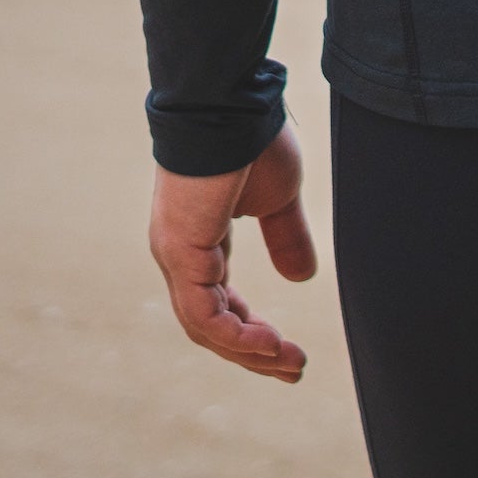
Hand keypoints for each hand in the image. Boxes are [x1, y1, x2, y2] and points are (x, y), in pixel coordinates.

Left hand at [148, 119, 316, 382]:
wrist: (233, 107)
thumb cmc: (255, 143)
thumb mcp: (280, 201)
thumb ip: (287, 238)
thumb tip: (301, 278)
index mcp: (200, 242)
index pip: (219, 303)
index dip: (253, 330)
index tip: (290, 350)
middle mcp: (180, 255)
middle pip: (210, 325)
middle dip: (253, 353)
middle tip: (294, 370)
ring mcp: (176, 255)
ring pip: (205, 328)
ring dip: (249, 352)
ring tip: (290, 363)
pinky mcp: (181, 251)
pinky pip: (204, 313)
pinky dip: (236, 335)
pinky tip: (268, 343)